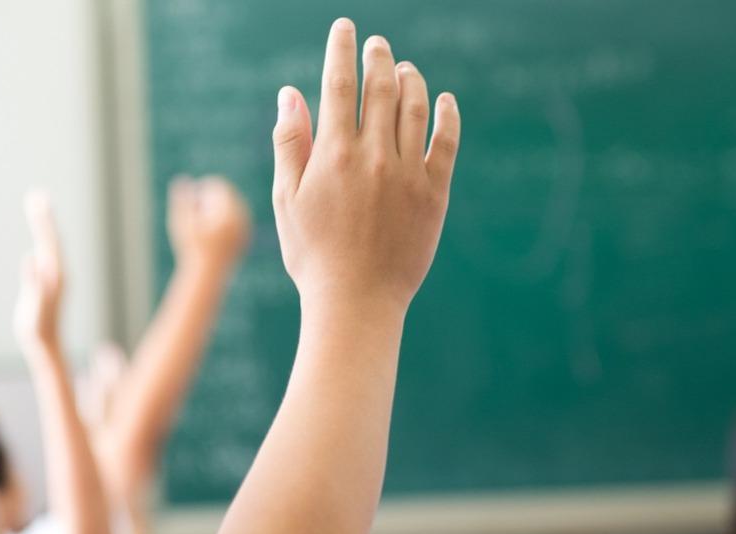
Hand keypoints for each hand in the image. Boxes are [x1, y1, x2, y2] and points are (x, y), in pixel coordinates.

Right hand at [13, 190, 62, 353]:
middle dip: (43, 217)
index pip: (49, 241)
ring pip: (49, 246)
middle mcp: (57, 272)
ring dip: (43, 227)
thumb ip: (34, 284)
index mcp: (55, 273)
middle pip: (51, 239)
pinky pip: (44, 258)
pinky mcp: (47, 284)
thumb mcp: (35, 307)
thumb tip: (32, 260)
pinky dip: (41, 245)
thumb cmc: (39, 327)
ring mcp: (52, 277)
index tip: (38, 200)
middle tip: (37, 194)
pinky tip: (38, 243)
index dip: (43, 220)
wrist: (45, 343)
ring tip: (38, 208)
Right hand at [167, 176, 251, 267]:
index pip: (219, 186)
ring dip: (218, 208)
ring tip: (204, 222)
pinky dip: (225, 219)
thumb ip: (183, 199)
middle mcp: (241, 218)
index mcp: (228, 212)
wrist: (208, 274)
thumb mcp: (182, 222)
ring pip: (234, 206)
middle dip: (212, 198)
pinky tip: (213, 231)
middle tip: (198, 213)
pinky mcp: (246, 235)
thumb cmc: (191, 247)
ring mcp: (246, 227)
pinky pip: (237, 218)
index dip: (203, 189)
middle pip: (228, 195)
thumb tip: (184, 179)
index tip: (193, 201)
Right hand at [271, 18, 460, 313]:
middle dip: (377, 57)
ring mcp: (408, 174)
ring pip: (415, 109)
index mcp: (334, 154)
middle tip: (376, 43)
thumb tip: (290, 93)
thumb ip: (290, 143)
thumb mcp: (288, 200)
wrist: (357, 302)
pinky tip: (445, 101)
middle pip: (380, 89)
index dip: (341, 50)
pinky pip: (447, 143)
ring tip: (406, 68)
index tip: (345, 29)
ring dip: (411, 81)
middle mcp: (374, 157)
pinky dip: (447, 116)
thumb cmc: (314, 255)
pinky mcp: (435, 194)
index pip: (339, 85)